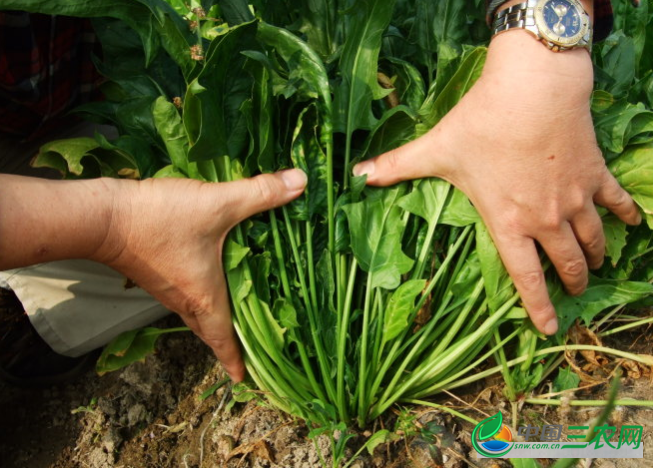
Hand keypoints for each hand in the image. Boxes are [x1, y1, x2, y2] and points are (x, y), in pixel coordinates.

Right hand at [95, 170, 306, 380]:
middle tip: (250, 346)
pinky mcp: (156, 273)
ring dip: (215, 317)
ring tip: (237, 314)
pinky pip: (185, 294)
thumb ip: (260, 193)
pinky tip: (213, 275)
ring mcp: (166, 289)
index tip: (245, 378)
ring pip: (196, 312)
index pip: (223, 339)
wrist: (102, 217)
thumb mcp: (218, 204)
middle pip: (209, 329)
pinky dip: (202, 295)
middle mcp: (184, 300)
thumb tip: (302, 182)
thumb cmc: (160, 219)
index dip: (235, 360)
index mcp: (204, 297)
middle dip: (229, 341)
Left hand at [353, 32, 640, 334]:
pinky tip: (635, 224)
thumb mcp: (436, 149)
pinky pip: (618, 201)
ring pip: (594, 240)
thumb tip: (357, 174)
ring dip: (596, 257)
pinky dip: (628, 214)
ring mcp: (576, 198)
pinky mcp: (595, 173)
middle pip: (567, 263)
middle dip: (572, 282)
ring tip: (596, 265)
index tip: (549, 330)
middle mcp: (547, 219)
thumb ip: (397, 166)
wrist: (533, 87)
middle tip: (573, 292)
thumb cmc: (482, 123)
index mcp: (508, 222)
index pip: (525, 277)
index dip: (536, 307)